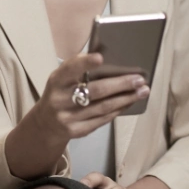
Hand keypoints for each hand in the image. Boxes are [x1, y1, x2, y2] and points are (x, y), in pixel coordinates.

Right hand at [33, 52, 148, 143]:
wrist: (45, 123)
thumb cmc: (60, 93)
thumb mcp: (61, 79)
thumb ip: (77, 69)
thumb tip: (108, 59)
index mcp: (56, 81)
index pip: (70, 70)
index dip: (84, 63)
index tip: (101, 58)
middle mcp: (60, 100)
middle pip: (95, 91)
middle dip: (120, 84)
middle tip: (139, 79)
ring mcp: (68, 118)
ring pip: (103, 107)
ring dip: (126, 98)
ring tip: (142, 91)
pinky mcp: (77, 131)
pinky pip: (102, 119)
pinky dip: (118, 110)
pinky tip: (129, 102)